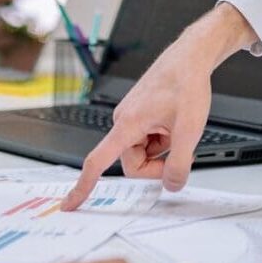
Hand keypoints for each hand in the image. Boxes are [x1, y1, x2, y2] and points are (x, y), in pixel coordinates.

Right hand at [60, 2, 255, 208]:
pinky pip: (146, 140)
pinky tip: (175, 123)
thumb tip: (171, 185)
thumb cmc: (187, 83)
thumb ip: (179, 163)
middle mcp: (123, 120)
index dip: (83, 186)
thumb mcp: (191, 130)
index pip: (98, 161)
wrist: (190, 57)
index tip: (69, 205)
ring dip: (162, 149)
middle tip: (182, 153)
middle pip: (132, 163)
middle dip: (157, 165)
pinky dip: (162, 139)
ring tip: (178, 127)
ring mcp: (130, 117)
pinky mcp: (138, 115)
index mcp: (128, 124)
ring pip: (142, 152)